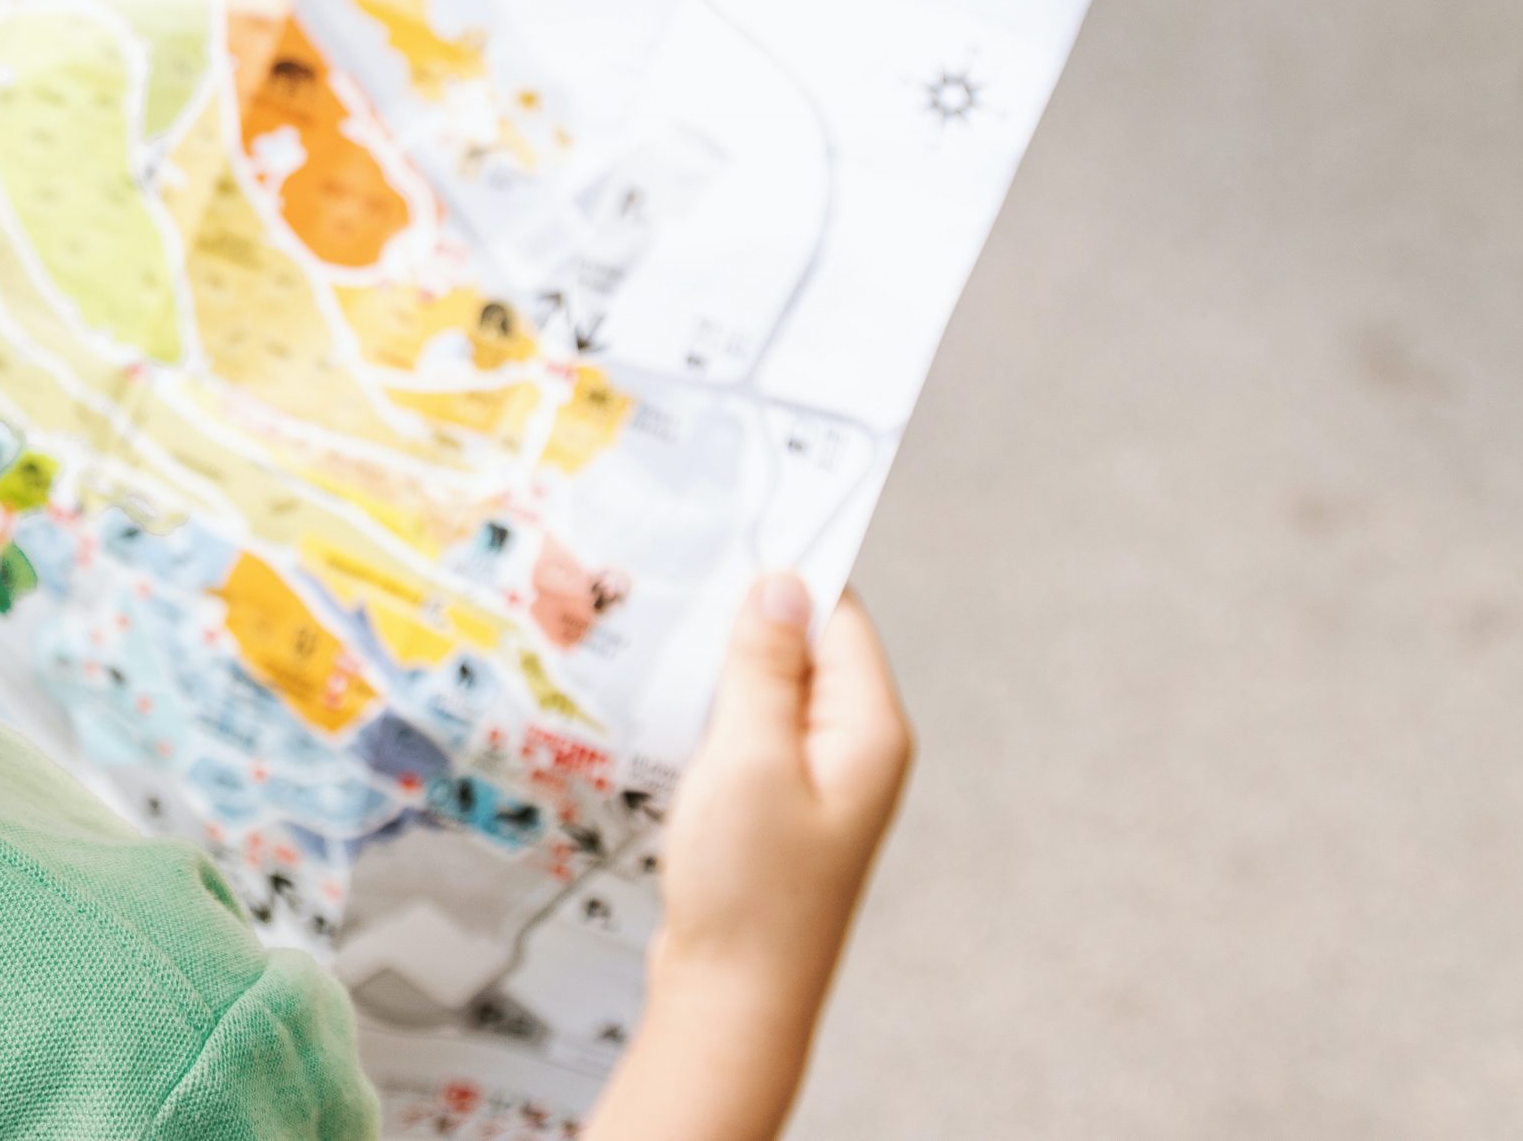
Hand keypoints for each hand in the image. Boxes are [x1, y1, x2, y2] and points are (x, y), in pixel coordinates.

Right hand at [586, 575, 910, 1140]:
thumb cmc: (749, 884)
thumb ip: (766, 666)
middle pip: (802, 647)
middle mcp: (853, 749)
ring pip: (767, 690)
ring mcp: (814, 783)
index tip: (723, 523)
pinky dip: (708, 711)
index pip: (836, 613)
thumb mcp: (750, 757)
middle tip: (670, 571)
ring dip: (718, 664)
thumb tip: (783, 583)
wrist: (732, 1000)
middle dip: (741, 612)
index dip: (783, 567)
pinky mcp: (774, 810)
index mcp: (868, 728)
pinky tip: (659, 702)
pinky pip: (746, 733)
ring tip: (654, 628)